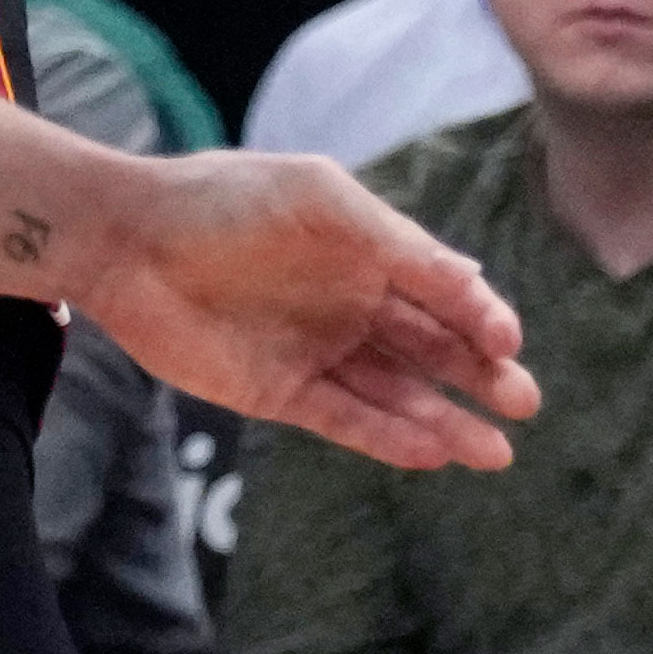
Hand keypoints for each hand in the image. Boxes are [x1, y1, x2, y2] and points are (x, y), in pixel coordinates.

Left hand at [70, 151, 538, 470]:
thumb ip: (396, 244)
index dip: (480, 318)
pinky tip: (432, 453)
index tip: (506, 343)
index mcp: (369, 252)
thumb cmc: (226, 200)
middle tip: (524, 404)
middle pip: (433, 350)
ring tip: (495, 452)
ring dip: (446, 422)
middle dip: (481, 376)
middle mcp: (353, 305)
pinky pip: (346, 421)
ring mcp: (318, 351)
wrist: (128, 240)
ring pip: (398, 395)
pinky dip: (389, 438)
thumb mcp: (322, 201)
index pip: (444, 293)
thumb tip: (472, 281)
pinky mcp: (279, 393)